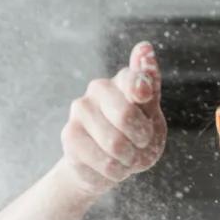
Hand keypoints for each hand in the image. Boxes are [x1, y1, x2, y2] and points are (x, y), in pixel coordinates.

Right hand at [58, 41, 166, 195]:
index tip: (144, 95)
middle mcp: (96, 90)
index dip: (141, 90)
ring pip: (115, 144)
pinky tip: (112, 167)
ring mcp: (79, 112)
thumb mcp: (150, 114)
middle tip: (141, 144)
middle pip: (125, 115)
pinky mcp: (69, 137)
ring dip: (130, 160)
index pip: (133, 80)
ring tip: (127, 158)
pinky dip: (117, 172)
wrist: (107, 165)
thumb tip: (145, 47)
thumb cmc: (134, 136)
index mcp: (121, 81)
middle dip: (142, 139)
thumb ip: (149, 84)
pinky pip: (105, 163)